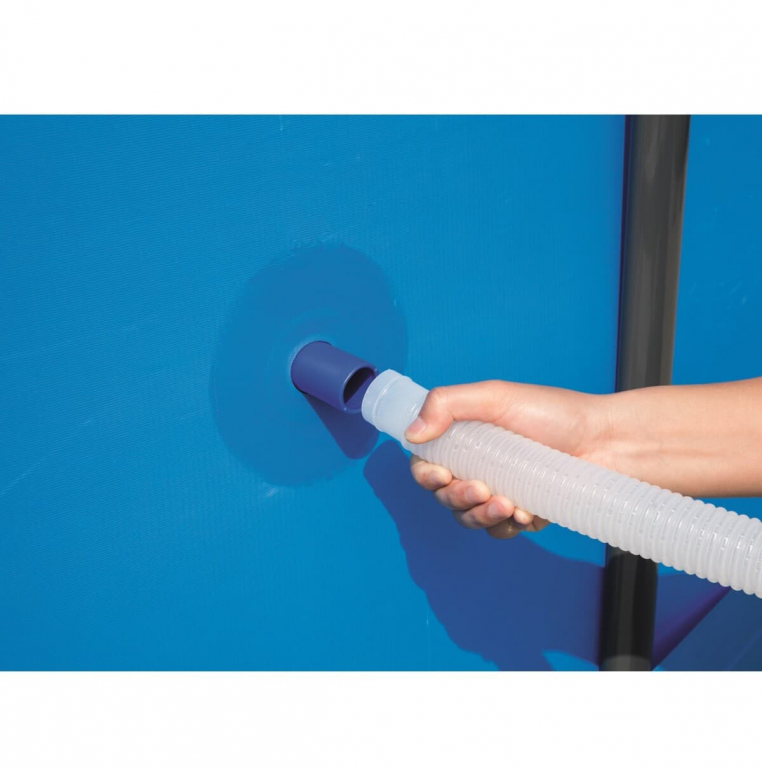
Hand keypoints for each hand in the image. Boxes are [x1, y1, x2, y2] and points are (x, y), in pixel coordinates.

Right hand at [405, 380, 613, 538]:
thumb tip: (412, 433)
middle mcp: (478, 464)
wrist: (607, 444)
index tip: (440, 474)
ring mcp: (499, 491)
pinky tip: (525, 511)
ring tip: (506, 503)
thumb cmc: (556, 414)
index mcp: (466, 436)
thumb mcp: (497, 396)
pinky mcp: (521, 513)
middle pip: (442, 493)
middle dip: (455, 496)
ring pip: (467, 517)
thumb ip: (447, 403)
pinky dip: (505, 525)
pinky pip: (498, 530)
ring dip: (479, 514)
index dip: (425, 473)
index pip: (426, 461)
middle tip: (480, 489)